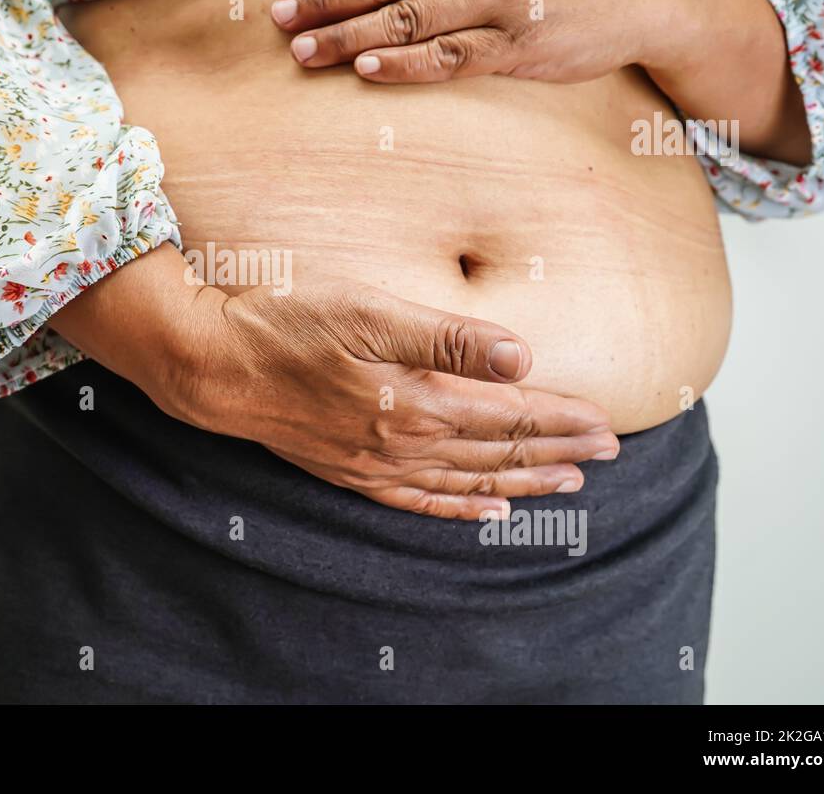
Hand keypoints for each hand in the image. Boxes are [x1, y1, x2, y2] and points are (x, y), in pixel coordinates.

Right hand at [51, 246, 616, 520]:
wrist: (214, 365)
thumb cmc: (288, 324)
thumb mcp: (369, 311)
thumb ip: (448, 338)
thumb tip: (522, 357)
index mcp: (417, 400)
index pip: (510, 414)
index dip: (562, 419)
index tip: (606, 423)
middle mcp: (404, 443)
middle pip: (499, 452)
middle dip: (559, 453)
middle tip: (609, 455)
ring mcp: (376, 464)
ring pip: (470, 481)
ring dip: (523, 483)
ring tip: (568, 484)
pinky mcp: (350, 472)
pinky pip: (421, 502)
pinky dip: (461, 510)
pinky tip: (487, 511)